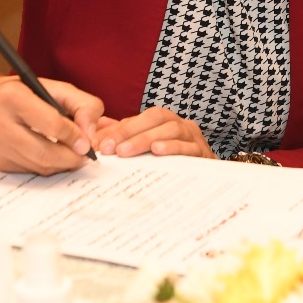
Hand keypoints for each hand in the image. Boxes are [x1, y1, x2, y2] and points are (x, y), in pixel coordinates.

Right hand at [0, 67, 103, 174]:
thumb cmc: (21, 93)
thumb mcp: (53, 88)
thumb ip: (81, 105)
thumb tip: (91, 136)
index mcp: (13, 97)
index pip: (51, 123)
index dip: (73, 136)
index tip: (87, 144)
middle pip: (45, 152)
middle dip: (71, 158)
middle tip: (85, 157)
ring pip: (39, 166)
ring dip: (61, 165)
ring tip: (72, 156)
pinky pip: (29, 170)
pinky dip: (46, 166)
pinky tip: (51, 156)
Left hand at [93, 107, 216, 159]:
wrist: (207, 184)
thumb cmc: (171, 164)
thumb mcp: (144, 150)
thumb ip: (122, 139)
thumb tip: (94, 133)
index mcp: (165, 122)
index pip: (141, 117)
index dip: (120, 128)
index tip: (100, 144)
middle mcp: (180, 125)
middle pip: (156, 118)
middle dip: (130, 132)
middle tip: (109, 148)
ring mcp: (194, 137)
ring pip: (172, 129)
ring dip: (146, 139)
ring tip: (126, 151)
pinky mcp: (204, 154)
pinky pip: (189, 147)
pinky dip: (173, 147)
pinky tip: (158, 151)